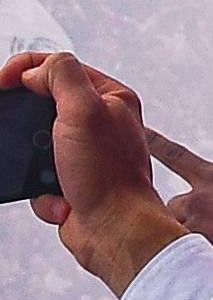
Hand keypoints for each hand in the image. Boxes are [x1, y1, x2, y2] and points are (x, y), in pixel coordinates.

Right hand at [0, 53, 180, 296]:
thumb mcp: (84, 110)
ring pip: (35, 146)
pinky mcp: (72, 182)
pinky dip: (44, 194)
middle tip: (21, 134)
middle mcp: (99, 122)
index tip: (1, 82)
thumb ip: (61, 76)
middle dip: (28, 126)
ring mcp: (85, 154)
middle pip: (43, 106)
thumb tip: (34, 71)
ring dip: (35, 166)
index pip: (60, 67)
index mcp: (110, 97)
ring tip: (51, 177)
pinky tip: (63, 201)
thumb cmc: (107, 173)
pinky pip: (38, 180)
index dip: (26, 68)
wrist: (114, 232)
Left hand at [144, 134, 212, 275]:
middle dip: (185, 219)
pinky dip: (196, 262)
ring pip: (175, 233)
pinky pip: (184, 257)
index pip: (177, 156)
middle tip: (212, 232)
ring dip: (187, 241)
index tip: (140, 130)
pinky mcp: (194, 252)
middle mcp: (199, 199)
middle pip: (173, 207)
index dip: (156, 143)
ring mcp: (193, 226)